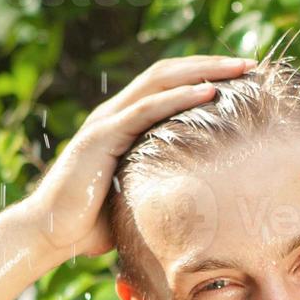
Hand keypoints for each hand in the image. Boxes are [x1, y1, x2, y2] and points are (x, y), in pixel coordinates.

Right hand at [20, 54, 257, 262]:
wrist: (50, 234)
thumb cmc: (92, 225)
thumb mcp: (136, 199)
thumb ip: (159, 189)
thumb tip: (197, 209)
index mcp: (123, 125)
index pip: (168, 87)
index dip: (203, 77)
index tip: (241, 80)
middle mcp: (115, 114)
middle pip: (168, 74)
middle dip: (210, 65)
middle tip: (250, 65)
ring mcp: (107, 122)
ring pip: (160, 82)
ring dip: (203, 72)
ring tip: (238, 69)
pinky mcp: (101, 137)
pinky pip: (145, 109)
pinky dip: (179, 97)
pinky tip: (208, 92)